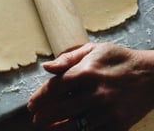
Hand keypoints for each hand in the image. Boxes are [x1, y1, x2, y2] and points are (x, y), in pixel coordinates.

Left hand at [28, 42, 153, 129]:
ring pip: (75, 124)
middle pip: (62, 108)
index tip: (31, 104)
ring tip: (46, 128)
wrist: (151, 75)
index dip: (41, 97)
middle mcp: (95, 93)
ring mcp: (108, 111)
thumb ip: (68, 59)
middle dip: (45, 115)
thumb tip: (46, 67)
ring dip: (57, 127)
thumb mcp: (93, 49)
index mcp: (86, 72)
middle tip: (35, 118)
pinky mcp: (118, 124)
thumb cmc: (118, 59)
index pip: (56, 87)